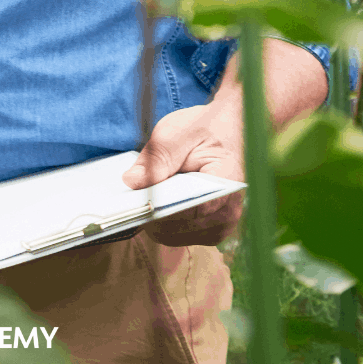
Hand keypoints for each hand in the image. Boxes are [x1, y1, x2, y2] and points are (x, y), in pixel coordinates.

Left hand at [121, 104, 244, 245]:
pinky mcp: (212, 229)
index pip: (187, 211)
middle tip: (132, 193)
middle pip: (177, 228)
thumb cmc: (207, 127)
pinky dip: (163, 221)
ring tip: (146, 193)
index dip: (157, 209)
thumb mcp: (179, 132)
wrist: (231, 128)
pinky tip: (156, 201)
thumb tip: (131, 181)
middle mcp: (228, 212)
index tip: (133, 201)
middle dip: (151, 213)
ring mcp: (222, 224)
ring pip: (175, 236)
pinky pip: (179, 234)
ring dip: (155, 218)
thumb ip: (158, 157)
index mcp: (226, 185)